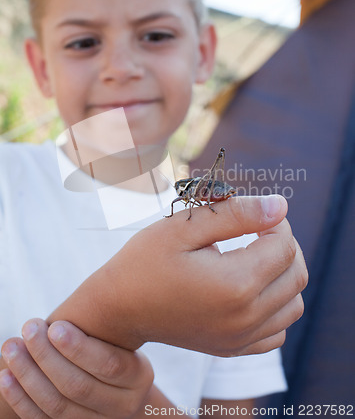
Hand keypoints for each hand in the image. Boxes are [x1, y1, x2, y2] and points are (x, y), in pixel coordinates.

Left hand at [0, 319, 152, 417]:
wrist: (119, 388)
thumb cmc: (116, 346)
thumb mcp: (123, 337)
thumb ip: (103, 328)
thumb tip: (69, 309)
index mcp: (139, 377)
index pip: (110, 365)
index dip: (79, 347)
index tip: (55, 326)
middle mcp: (123, 405)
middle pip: (78, 385)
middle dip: (47, 356)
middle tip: (28, 328)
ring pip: (57, 405)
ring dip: (28, 375)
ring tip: (11, 346)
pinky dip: (20, 399)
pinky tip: (6, 377)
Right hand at [48, 195, 307, 355]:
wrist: (119, 308)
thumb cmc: (145, 261)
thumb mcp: (184, 227)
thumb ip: (235, 214)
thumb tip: (280, 206)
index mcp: (234, 285)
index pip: (284, 246)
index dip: (275, 221)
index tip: (253, 213)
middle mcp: (244, 318)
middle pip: (295, 274)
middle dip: (284, 244)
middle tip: (257, 229)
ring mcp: (241, 339)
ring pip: (293, 303)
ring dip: (284, 274)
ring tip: (256, 256)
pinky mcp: (234, 349)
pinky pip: (278, 330)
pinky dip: (276, 306)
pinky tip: (251, 289)